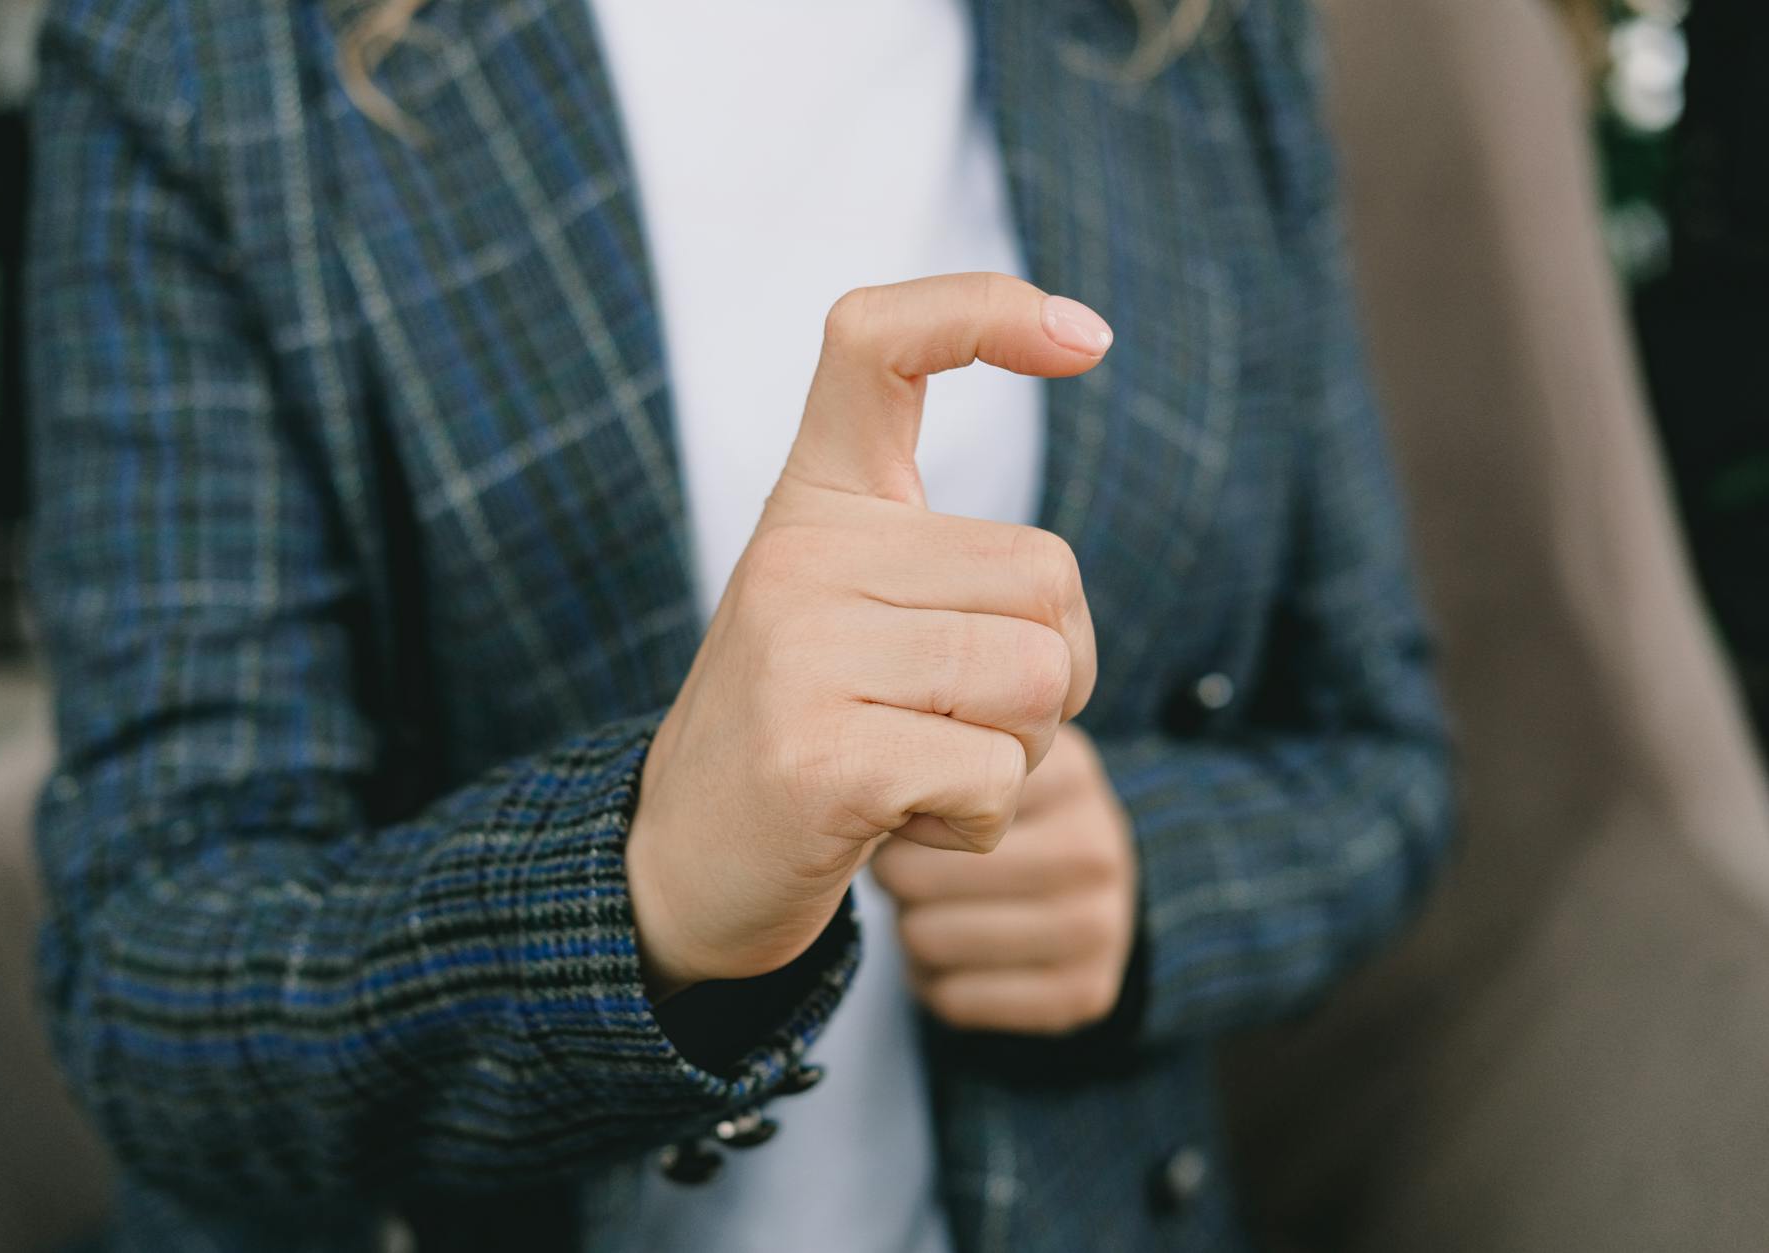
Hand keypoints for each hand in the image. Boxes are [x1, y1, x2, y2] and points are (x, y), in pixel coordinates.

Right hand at [626, 273, 1114, 999]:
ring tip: (919, 771)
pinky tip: (901, 824)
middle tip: (955, 722)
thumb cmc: (807, 734)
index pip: (880, 343)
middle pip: (1047, 576)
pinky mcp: (820, 758)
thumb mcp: (849, 612)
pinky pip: (996, 774)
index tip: (1084, 338)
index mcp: (814, 505)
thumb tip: (1056, 564)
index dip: (987, 308)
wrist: (684, 867)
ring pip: (1039, 680)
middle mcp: (800, 556)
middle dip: (1051, 674)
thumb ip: (937, 561)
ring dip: (1016, 755)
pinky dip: (979, 820)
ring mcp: (800, 653)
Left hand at [871, 723, 1137, 1035]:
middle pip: (917, 876)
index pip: (932, 799)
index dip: (899, 814)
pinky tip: (955, 957)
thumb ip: (932, 747)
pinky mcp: (1084, 992)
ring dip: (910, 930)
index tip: (906, 817)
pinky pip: (953, 997)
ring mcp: (1098, 926)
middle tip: (909, 873)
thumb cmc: (1005, 824)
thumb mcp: (983, 756)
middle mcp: (1094, 849)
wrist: (1078, 901)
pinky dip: (934, 982)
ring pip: (928, 939)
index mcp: (1067, 773)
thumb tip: (858, 766)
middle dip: (895, 879)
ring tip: (931, 909)